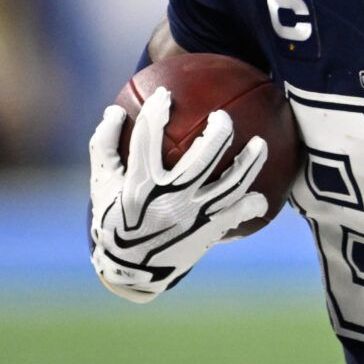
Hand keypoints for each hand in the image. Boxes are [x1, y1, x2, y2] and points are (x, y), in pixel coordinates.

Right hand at [88, 87, 267, 301]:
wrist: (130, 269)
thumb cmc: (113, 219)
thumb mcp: (101, 184)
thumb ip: (105, 146)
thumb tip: (113, 109)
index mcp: (140, 184)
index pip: (148, 139)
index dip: (156, 113)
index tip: (167, 94)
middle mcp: (170, 199)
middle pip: (203, 158)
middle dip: (218, 133)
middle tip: (224, 116)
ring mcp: (194, 216)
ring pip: (231, 184)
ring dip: (251, 162)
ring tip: (261, 143)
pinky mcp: (209, 231)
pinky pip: (239, 213)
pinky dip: (253, 202)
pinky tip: (262, 194)